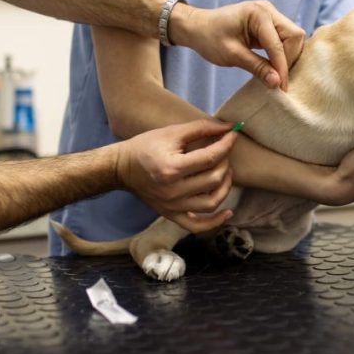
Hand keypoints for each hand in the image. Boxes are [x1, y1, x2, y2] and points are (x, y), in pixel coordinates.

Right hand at [116, 119, 237, 232]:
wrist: (121, 168)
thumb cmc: (145, 147)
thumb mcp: (171, 132)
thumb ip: (201, 128)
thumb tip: (228, 127)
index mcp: (171, 168)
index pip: (209, 158)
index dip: (226, 145)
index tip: (233, 135)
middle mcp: (172, 191)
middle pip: (213, 180)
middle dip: (225, 163)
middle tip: (224, 152)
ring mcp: (172, 206)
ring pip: (211, 203)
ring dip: (225, 187)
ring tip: (225, 174)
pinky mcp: (171, 215)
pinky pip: (197, 226)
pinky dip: (215, 222)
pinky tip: (228, 212)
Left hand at [169, 0, 305, 89]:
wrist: (197, 27)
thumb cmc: (209, 38)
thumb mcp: (232, 55)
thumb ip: (257, 67)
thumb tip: (277, 83)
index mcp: (258, 13)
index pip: (279, 44)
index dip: (282, 67)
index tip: (281, 88)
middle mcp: (268, 10)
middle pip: (294, 36)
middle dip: (289, 59)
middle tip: (279, 81)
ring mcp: (270, 16)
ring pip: (292, 38)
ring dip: (288, 57)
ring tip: (278, 76)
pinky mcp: (269, 24)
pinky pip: (284, 39)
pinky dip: (283, 54)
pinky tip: (275, 68)